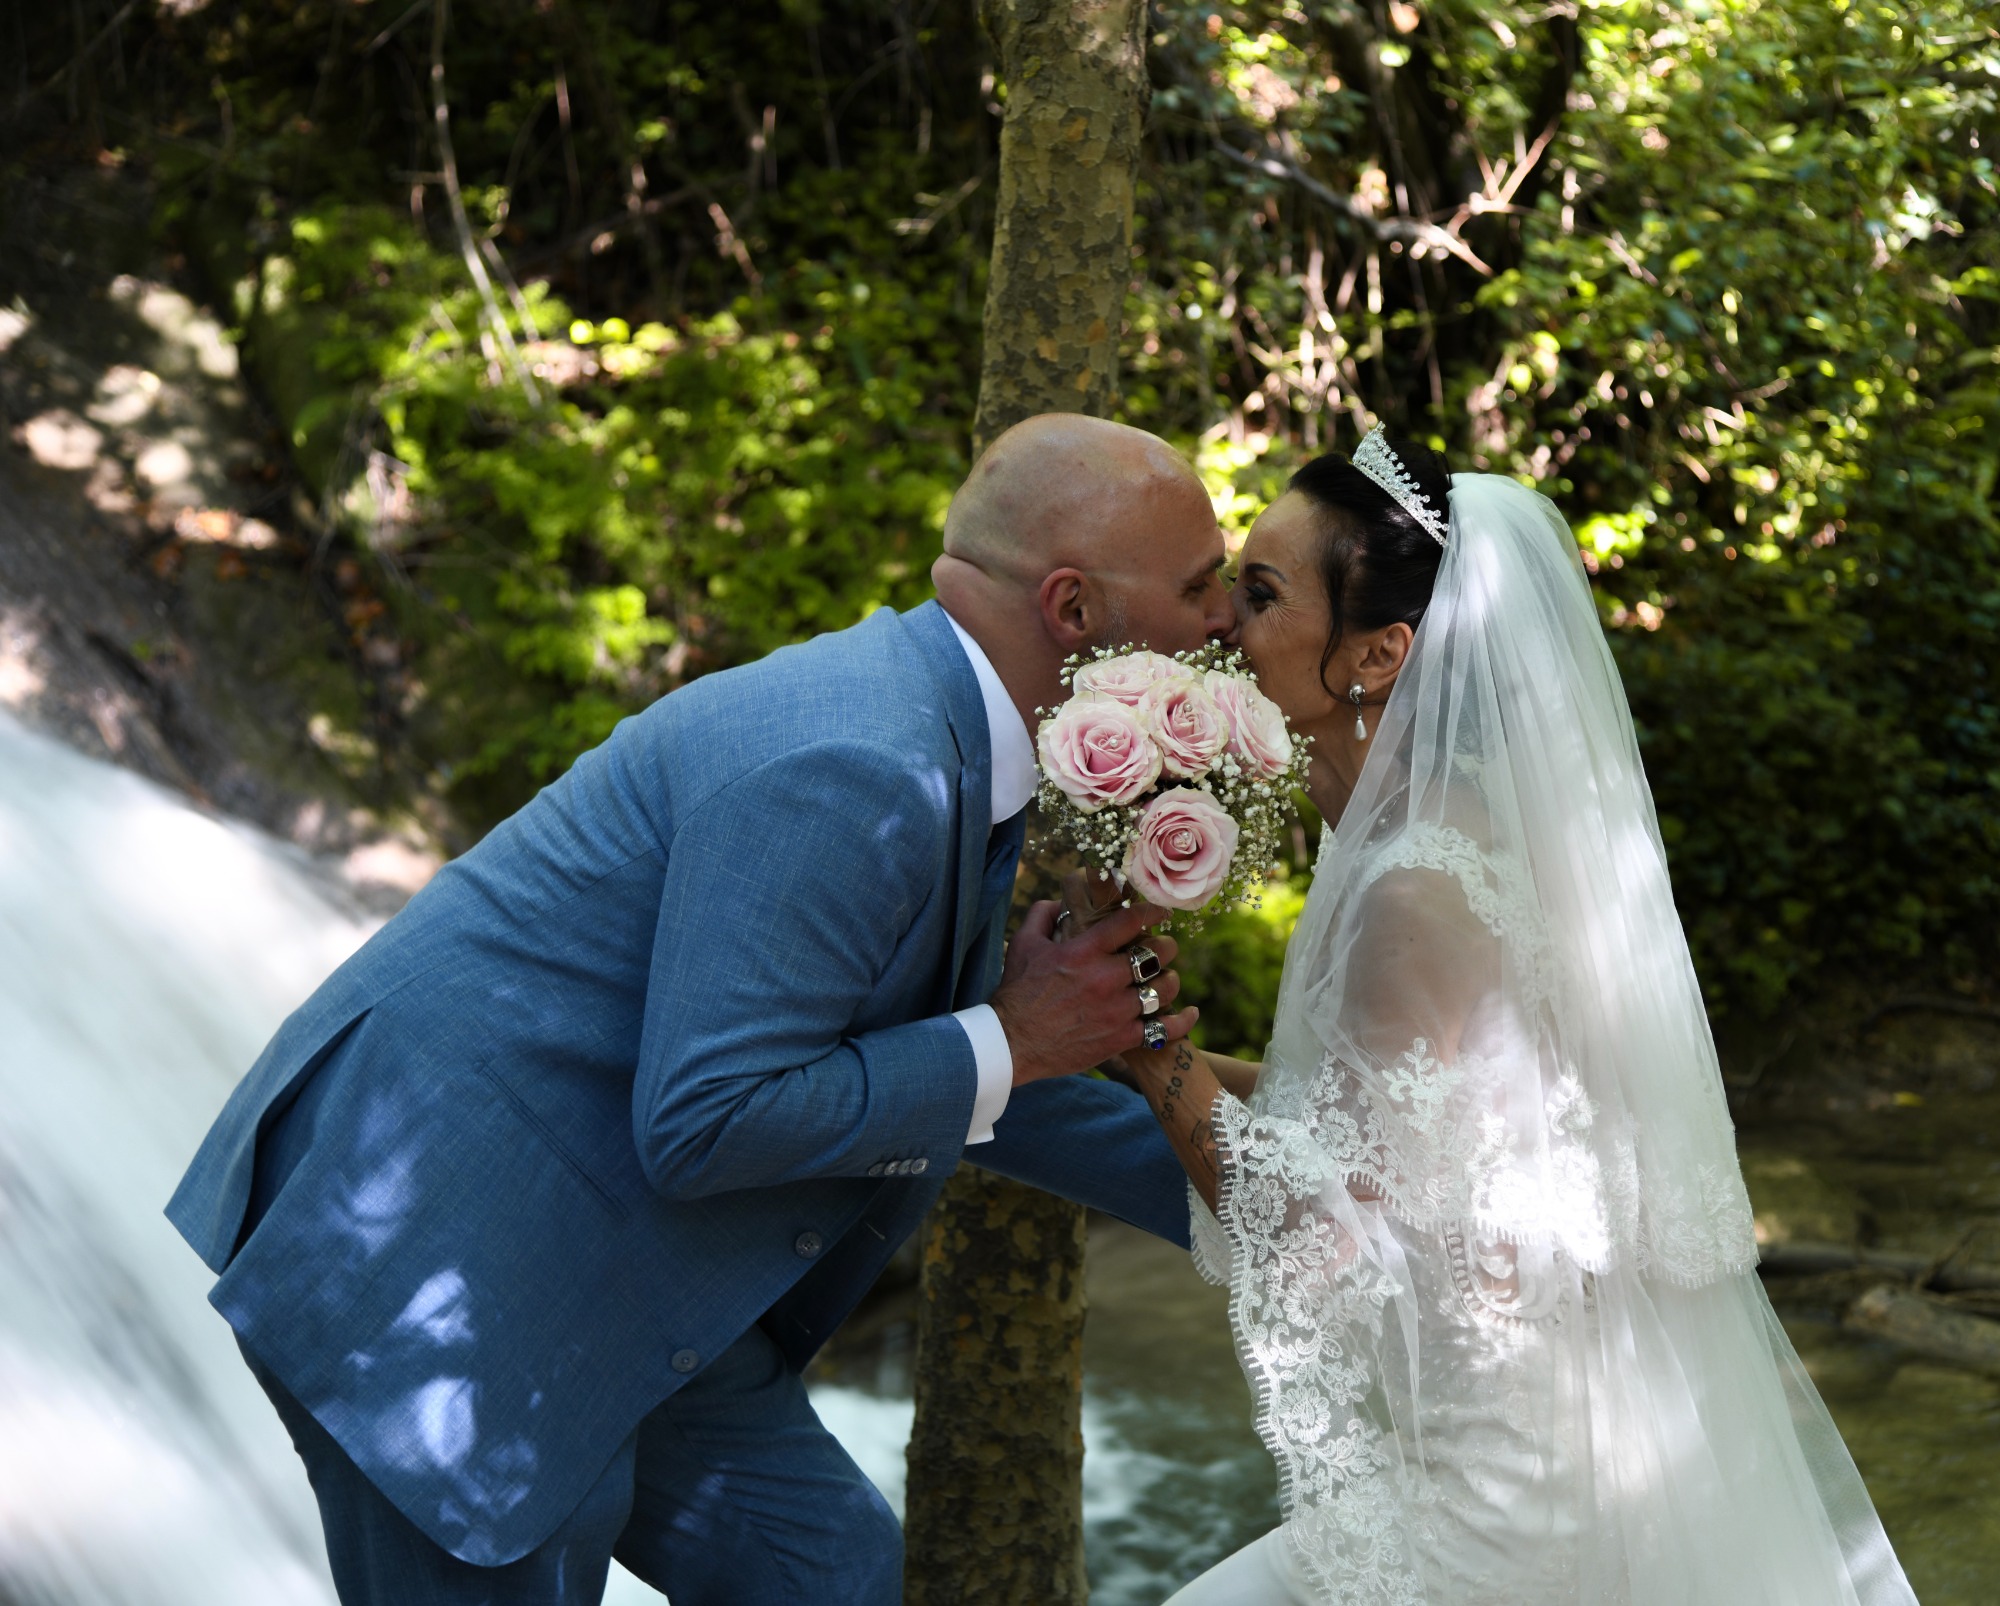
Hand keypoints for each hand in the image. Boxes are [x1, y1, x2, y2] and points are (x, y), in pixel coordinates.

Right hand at [990, 899, 1197, 1086]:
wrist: (1012, 1042)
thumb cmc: (1017, 992)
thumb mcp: (1023, 944)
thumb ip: (1043, 914)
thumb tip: (1062, 901)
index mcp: (1084, 951)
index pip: (1130, 921)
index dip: (1152, 912)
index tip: (1161, 913)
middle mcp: (1105, 977)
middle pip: (1156, 954)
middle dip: (1166, 947)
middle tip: (1164, 948)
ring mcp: (1116, 1010)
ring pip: (1164, 989)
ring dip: (1170, 981)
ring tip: (1166, 980)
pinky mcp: (1121, 1038)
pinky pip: (1164, 1028)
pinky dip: (1182, 1021)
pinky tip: (1190, 1014)